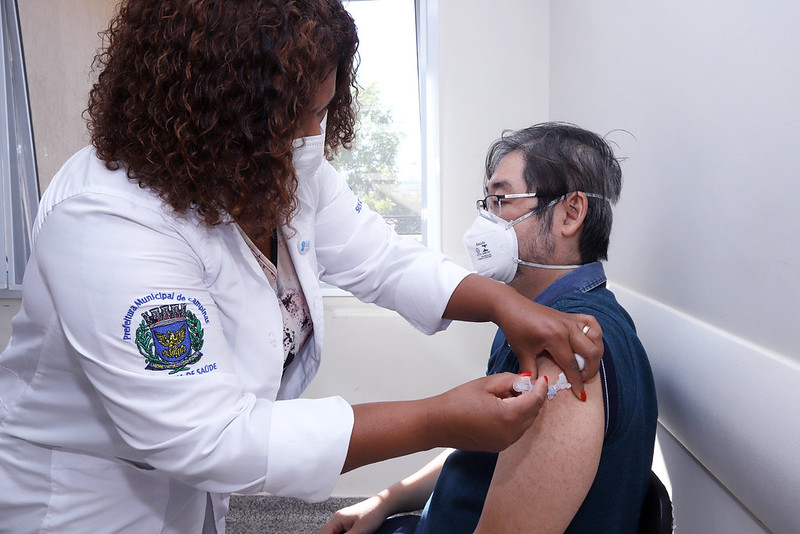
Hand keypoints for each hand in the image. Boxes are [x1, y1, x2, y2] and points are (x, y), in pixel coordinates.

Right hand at [318, 496, 388, 533]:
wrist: (382, 505)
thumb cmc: (372, 513)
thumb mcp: (359, 531)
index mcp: (337, 519)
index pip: (324, 533)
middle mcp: (338, 518)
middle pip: (326, 532)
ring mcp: (343, 520)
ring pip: (333, 532)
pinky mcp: (349, 523)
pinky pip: (340, 531)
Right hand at [344, 373, 545, 471]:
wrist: (437, 424)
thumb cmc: (457, 401)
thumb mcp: (486, 384)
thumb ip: (510, 380)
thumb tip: (525, 380)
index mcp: (509, 416)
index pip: (535, 400)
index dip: (540, 388)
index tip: (541, 379)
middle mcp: (511, 433)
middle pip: (533, 413)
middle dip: (533, 398)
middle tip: (525, 384)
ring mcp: (505, 442)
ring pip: (526, 423)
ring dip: (525, 408)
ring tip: (512, 394)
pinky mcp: (498, 446)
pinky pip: (516, 431)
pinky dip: (517, 418)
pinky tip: (504, 407)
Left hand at [442, 274, 602, 400]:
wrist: (512, 307)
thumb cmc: (516, 327)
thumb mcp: (522, 352)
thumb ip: (531, 371)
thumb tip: (537, 388)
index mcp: (555, 337)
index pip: (572, 365)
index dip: (577, 382)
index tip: (580, 395)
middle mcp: (567, 327)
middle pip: (591, 353)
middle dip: (590, 371)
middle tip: (582, 380)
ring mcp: (571, 320)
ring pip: (596, 338)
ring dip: (595, 354)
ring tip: (586, 365)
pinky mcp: (571, 316)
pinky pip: (592, 324)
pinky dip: (595, 335)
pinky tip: (590, 344)